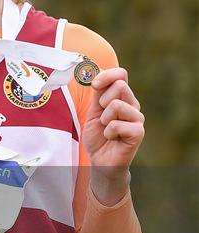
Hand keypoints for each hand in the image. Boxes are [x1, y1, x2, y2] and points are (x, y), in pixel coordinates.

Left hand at [82, 68, 144, 203]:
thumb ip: (97, 92)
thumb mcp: (93, 110)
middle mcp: (132, 104)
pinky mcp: (139, 133)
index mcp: (122, 97)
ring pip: (117, 104)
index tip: (94, 84)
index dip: (106, 75)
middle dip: (103, 100)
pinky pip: (118, 124)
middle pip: (120, 85)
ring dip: (104, 119)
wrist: (101, 160)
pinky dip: (108, 132)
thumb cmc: (98, 135)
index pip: (121, 74)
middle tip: (102, 116)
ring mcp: (137, 118)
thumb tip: (95, 72)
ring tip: (106, 129)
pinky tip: (112, 138)